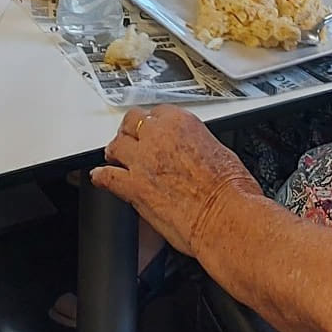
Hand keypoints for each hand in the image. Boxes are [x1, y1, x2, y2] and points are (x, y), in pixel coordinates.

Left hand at [90, 107, 261, 258]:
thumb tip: (191, 153)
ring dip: (115, 152)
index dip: (152, 125)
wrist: (227, 218)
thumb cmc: (232, 191)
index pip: (156, 113)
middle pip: (131, 123)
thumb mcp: (219, 152)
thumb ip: (196, 146)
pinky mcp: (133, 187)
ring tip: (114, 156)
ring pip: (116, 145)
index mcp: (181, 123)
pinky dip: (101, 177)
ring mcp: (142, 161)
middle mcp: (158, 137)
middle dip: (130, 132)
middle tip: (131, 140)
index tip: (152, 132)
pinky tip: (99, 177)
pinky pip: (107, 177)